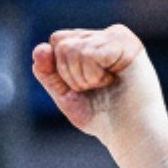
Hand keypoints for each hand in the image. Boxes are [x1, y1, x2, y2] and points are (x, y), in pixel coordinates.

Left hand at [31, 25, 167, 167]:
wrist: (128, 132)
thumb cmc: (100, 116)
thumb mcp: (64, 94)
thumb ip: (47, 72)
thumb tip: (39, 48)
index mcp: (90, 43)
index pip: (57, 40)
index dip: (58, 68)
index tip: (80, 86)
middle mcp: (104, 35)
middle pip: (61, 42)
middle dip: (69, 74)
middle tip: (94, 87)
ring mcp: (117, 36)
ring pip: (72, 49)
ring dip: (82, 77)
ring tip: (104, 85)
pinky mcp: (128, 43)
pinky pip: (89, 53)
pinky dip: (93, 75)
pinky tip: (112, 81)